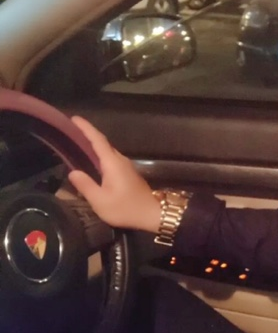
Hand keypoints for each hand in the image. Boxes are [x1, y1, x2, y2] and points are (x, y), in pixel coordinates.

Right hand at [68, 116, 160, 232]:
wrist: (151, 214)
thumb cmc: (125, 208)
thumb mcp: (100, 200)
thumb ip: (86, 185)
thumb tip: (73, 172)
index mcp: (112, 163)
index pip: (97, 140)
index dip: (86, 128)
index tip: (74, 118)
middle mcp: (120, 160)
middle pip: (102, 143)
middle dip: (87, 134)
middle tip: (69, 130)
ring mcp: (125, 166)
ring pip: (107, 151)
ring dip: (93, 144)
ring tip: (76, 142)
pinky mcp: (127, 173)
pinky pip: (110, 158)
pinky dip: (98, 154)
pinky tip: (90, 159)